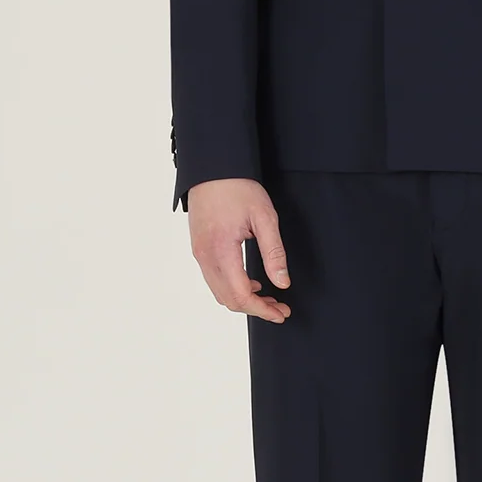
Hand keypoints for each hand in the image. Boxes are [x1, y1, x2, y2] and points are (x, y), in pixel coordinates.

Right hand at [186, 178, 291, 322]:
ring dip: (244, 300)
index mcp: (221, 250)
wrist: (212, 168)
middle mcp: (205, 256)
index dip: (262, 310)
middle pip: (228, 299)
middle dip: (256, 309)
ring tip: (268, 297)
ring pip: (220, 292)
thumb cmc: (238, 187)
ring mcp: (199, 253)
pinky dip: (232, 288)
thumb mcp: (264, 217)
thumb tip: (282, 283)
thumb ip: (274, 253)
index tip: (281, 313)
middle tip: (280, 308)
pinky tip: (251, 282)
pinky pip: (214, 279)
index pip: (240, 295)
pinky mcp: (199, 249)